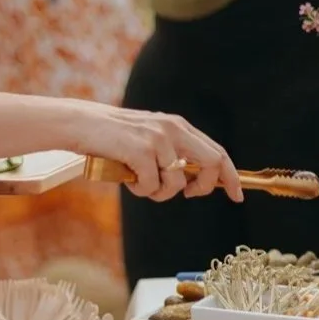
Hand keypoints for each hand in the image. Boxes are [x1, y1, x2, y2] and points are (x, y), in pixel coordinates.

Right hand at [71, 103, 241, 202]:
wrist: (82, 124)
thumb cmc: (114, 138)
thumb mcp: (150, 138)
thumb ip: (173, 153)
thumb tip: (194, 183)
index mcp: (178, 126)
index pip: (217, 151)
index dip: (230, 175)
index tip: (237, 195)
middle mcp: (173, 129)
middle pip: (212, 163)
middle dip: (206, 186)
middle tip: (190, 195)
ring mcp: (158, 139)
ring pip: (178, 182)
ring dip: (160, 193)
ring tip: (141, 184)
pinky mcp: (141, 151)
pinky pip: (153, 185)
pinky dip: (141, 190)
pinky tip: (128, 179)